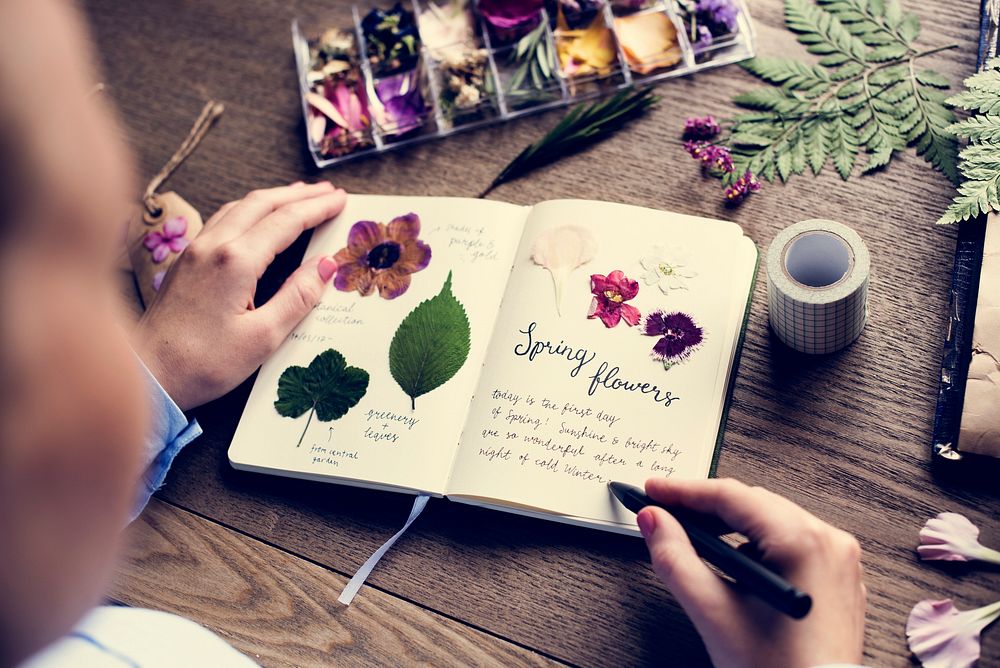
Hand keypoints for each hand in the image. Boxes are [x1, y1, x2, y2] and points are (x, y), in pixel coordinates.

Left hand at [133, 182, 345, 409]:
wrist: (147, 374)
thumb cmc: (202, 363)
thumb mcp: (263, 337)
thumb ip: (298, 296)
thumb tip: (327, 264)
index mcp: (236, 261)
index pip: (286, 221)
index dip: (317, 208)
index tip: (341, 199)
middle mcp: (213, 246)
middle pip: (262, 203)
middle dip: (299, 194)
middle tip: (329, 191)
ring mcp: (195, 250)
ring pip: (240, 207)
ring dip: (273, 198)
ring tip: (299, 196)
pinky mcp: (186, 261)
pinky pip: (223, 220)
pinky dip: (250, 210)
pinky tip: (258, 218)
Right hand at [638, 478, 865, 667]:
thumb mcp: (713, 613)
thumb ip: (675, 558)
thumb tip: (653, 520)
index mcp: (801, 541)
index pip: (731, 496)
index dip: (684, 491)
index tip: (654, 490)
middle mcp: (828, 541)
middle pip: (753, 504)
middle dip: (706, 506)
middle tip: (666, 512)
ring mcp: (839, 559)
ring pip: (773, 521)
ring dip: (731, 525)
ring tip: (695, 539)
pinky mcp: (839, 578)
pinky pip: (794, 542)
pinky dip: (759, 544)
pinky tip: (734, 563)